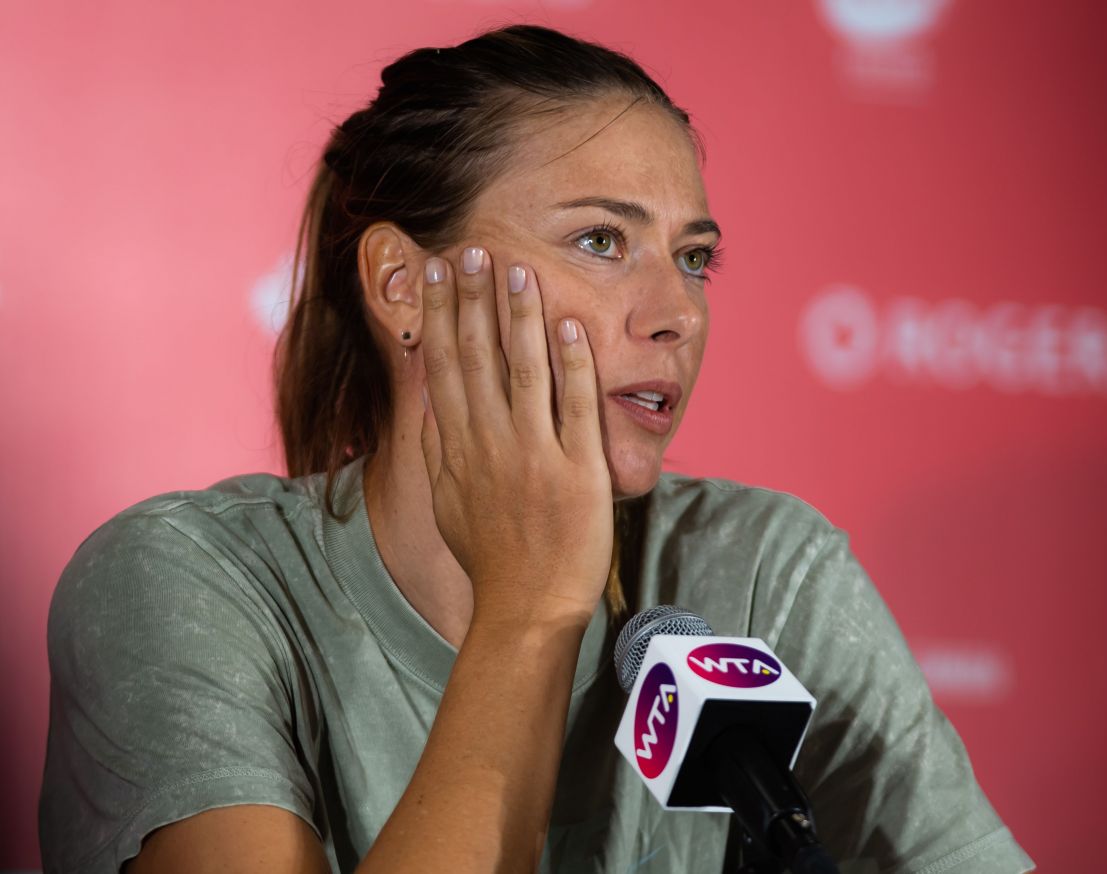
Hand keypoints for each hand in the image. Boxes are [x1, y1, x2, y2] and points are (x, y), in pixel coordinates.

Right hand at [417, 247, 612, 626]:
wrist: (527, 609)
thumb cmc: (490, 558)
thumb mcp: (447, 502)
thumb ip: (435, 450)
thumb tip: (428, 402)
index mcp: (458, 449)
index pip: (444, 367)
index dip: (441, 316)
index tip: (436, 273)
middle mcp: (490, 445)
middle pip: (477, 358)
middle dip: (472, 300)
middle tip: (469, 249)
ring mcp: (534, 456)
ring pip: (523, 371)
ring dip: (519, 317)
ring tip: (515, 269)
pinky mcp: (578, 471)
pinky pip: (575, 407)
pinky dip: (571, 365)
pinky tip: (568, 324)